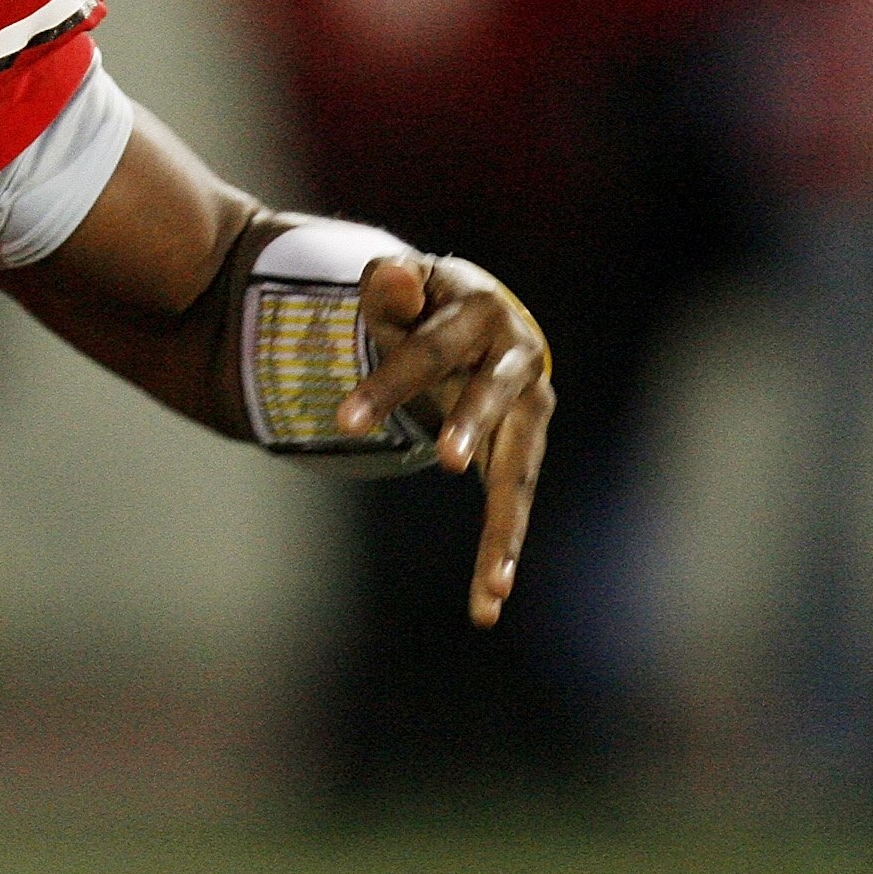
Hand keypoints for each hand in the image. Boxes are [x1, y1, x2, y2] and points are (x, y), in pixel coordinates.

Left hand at [337, 255, 552, 627]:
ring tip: (493, 587)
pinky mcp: (526, 448)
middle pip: (488, 399)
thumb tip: (389, 272)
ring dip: (506, 527)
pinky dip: (503, 548)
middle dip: (468, 427)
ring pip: (519, 468)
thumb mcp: (399, 290)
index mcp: (478, 313)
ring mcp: (529, 408)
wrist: (477, 315)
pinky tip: (489, 600)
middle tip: (447, 461)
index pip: (425, 351)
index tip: (342, 424)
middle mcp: (517, 360)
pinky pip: (515, 500)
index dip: (386, 385)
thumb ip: (388, 288)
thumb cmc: (422, 305)